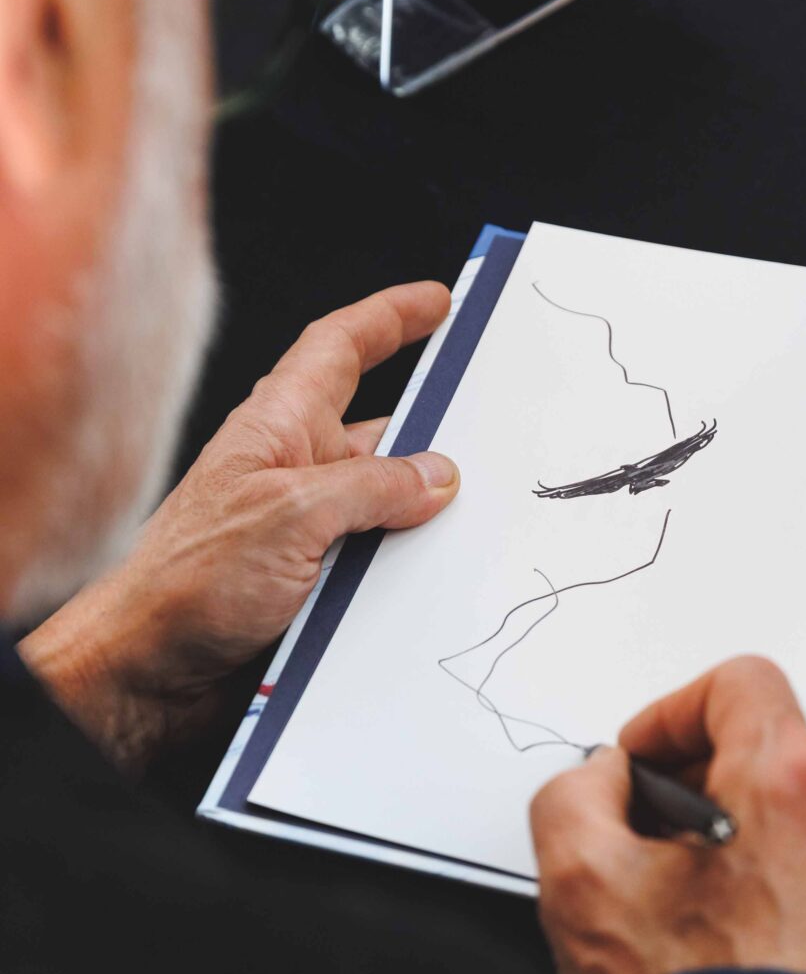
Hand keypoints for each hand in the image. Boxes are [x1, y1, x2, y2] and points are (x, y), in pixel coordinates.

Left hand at [20, 282, 458, 768]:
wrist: (145, 671)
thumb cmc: (186, 583)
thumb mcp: (291, 516)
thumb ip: (372, 488)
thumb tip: (436, 474)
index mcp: (279, 428)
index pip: (340, 349)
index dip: (390, 318)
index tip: (437, 302)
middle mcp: (293, 472)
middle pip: (379, 431)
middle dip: (434, 428)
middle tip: (492, 425)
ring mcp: (302, 529)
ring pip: (386, 505)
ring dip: (425, 516)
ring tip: (469, 525)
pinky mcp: (309, 582)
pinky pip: (377, 561)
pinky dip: (408, 567)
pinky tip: (434, 583)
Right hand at [531, 657, 805, 973]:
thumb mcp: (580, 883)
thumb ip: (576, 793)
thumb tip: (602, 779)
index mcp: (789, 785)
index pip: (741, 685)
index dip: (676, 714)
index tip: (648, 763)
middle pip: (779, 756)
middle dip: (713, 788)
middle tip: (659, 851)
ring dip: (761, 844)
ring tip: (708, 915)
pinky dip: (805, 894)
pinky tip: (757, 948)